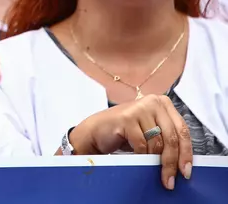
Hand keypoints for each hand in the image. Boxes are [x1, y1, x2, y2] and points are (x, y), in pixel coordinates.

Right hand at [68, 95, 192, 189]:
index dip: (186, 153)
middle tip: (170, 180)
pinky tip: (136, 158)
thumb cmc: (124, 133)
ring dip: (155, 161)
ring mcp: (139, 108)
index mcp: (162, 103)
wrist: (96, 131)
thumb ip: (167, 138)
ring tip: (150, 169)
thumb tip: (185, 161)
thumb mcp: (150, 132)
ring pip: (158, 143)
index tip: (186, 171)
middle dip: (172, 163)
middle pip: (172, 138)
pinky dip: (141, 156)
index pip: (183, 130)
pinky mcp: (127, 117)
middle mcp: (153, 102)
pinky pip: (142, 145)